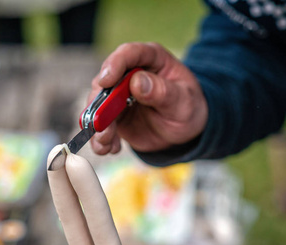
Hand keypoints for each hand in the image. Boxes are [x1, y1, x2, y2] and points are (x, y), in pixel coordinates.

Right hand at [88, 42, 207, 154]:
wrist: (184, 129)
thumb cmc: (187, 107)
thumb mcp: (183, 100)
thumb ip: (162, 91)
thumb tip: (137, 83)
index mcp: (150, 59)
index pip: (129, 54)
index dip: (114, 64)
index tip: (106, 81)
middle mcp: (129, 74)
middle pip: (105, 82)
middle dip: (100, 104)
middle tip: (101, 124)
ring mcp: (117, 95)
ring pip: (97, 105)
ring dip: (97, 125)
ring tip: (106, 143)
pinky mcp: (113, 115)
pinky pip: (100, 125)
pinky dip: (101, 138)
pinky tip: (109, 148)